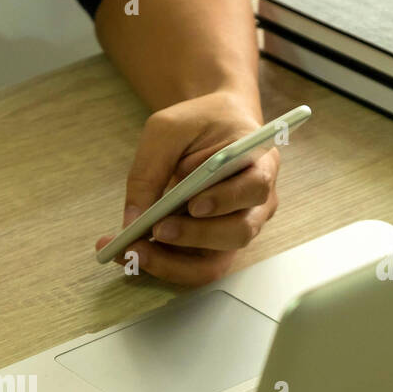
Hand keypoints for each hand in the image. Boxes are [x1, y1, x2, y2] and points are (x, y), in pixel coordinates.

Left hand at [96, 90, 279, 285]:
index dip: (227, 200)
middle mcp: (256, 205)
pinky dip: (164, 266)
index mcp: (259, 164)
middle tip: (157, 230)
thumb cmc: (196, 123)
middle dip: (194, 236)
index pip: (254, 188)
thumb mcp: (166, 130)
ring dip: (173, 263)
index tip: (195, 204)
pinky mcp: (215, 247)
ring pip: (215, 263)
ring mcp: (237, 229)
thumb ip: (150, 169)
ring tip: (134, 250)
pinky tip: (134, 254)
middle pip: (237, 233)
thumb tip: (133, 219)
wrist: (210, 127)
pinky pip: (194, 268)